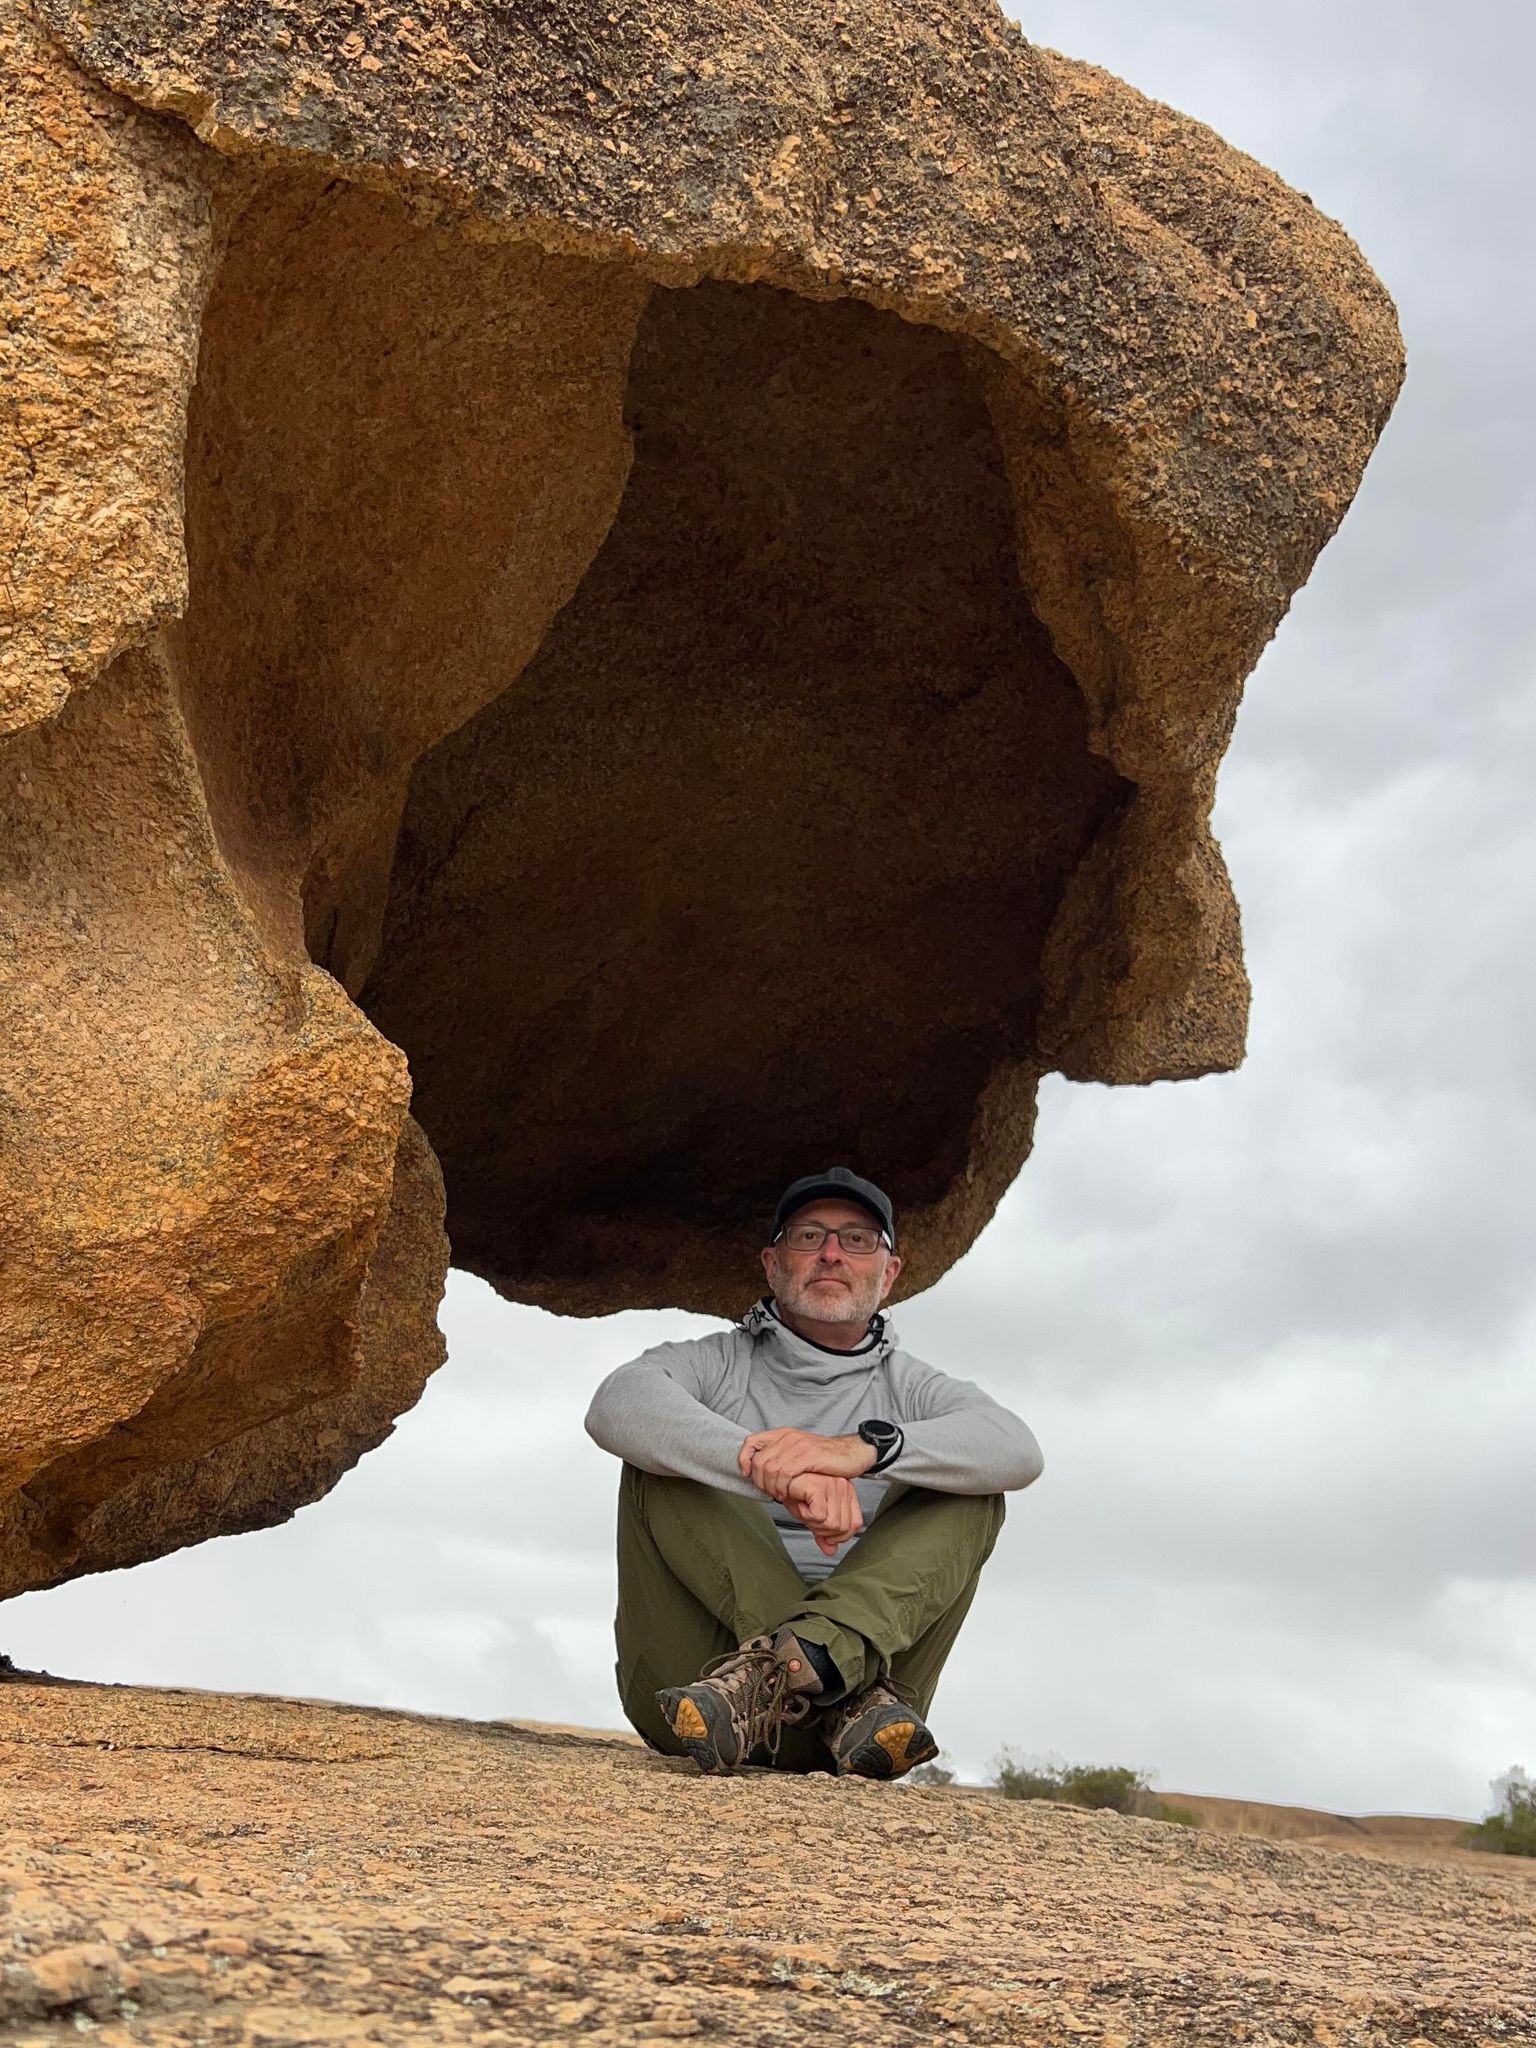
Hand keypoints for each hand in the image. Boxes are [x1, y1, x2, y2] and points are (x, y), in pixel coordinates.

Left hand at [738, 1427, 876, 1498]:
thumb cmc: (825, 1458)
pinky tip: (788, 1493)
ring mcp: (798, 1445)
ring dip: (772, 1487)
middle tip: (770, 1491)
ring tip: (780, 1494)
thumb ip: (780, 1458)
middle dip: (760, 1481)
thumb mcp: (798, 1453)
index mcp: (783, 1435)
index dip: (744, 1459)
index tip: (747, 1474)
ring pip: (770, 1469)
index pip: (751, 1442)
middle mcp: (788, 1437)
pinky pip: (785, 1473)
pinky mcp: (808, 1455)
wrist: (852, 1453)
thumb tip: (759, 1472)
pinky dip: (782, 1486)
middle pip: (759, 1461)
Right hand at [784, 1472, 863, 1555]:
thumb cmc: (793, 1492)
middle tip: (809, 1517)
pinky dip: (806, 1515)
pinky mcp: (821, 1486)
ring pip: (832, 1524)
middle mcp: (843, 1485)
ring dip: (813, 1523)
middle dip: (822, 1530)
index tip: (825, 1534)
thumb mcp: (812, 1516)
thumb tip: (831, 1550)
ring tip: (805, 1509)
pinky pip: (819, 1516)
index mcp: (847, 1491)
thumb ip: (824, 1532)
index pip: (855, 1523)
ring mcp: (834, 1484)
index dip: (839, 1536)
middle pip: (843, 1527)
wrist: (775, 1479)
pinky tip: (801, 1503)